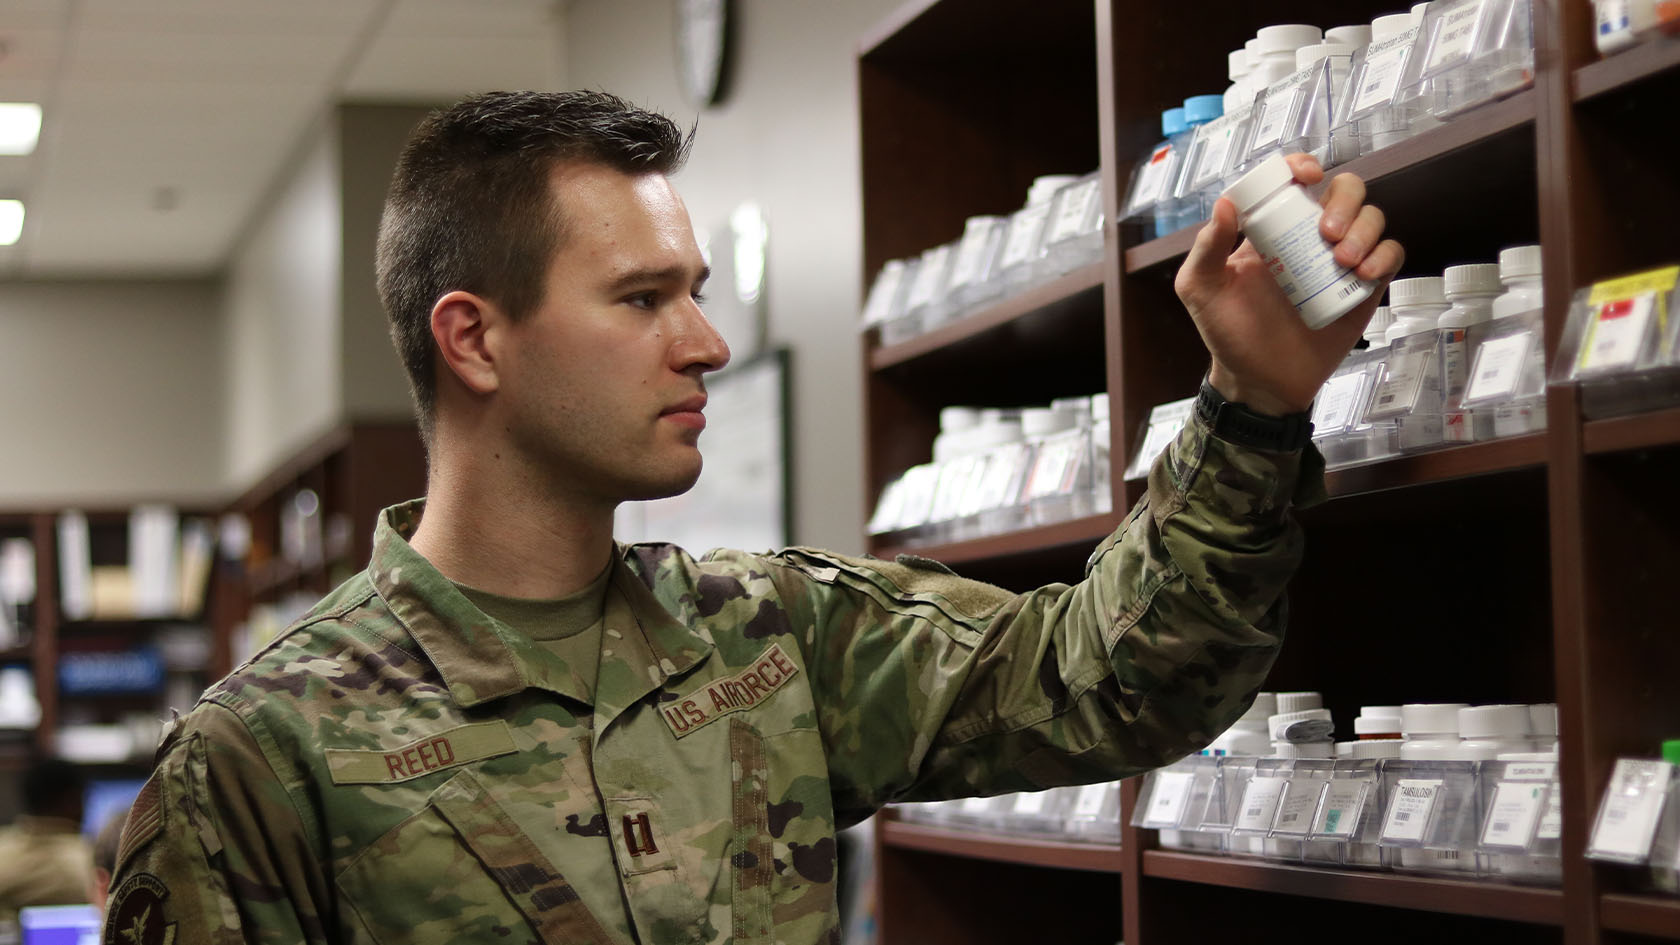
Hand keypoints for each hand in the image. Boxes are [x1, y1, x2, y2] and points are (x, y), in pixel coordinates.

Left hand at [1173, 153, 1404, 415]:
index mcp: (1272, 230)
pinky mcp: (1364, 288)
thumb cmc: (1228, 335)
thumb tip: (1224, 204)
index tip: (1307, 175)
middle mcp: (1309, 238)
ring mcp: (1340, 261)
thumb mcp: (1201, 290)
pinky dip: (1384, 255)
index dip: (1303, 166)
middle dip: (1344, 199)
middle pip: (1344, 190)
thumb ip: (1206, 248)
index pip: (1294, 182)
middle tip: (1327, 232)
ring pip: (1371, 218)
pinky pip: (1390, 255)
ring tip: (1343, 261)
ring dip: (1365, 228)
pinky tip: (1364, 274)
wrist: (1260, 382)